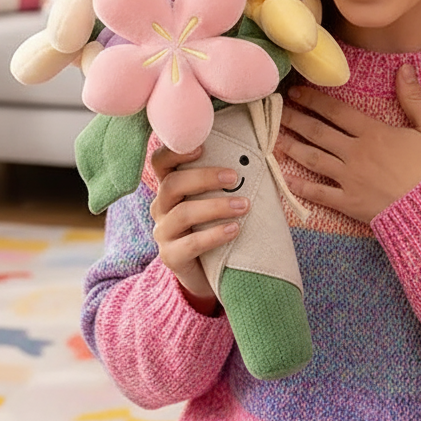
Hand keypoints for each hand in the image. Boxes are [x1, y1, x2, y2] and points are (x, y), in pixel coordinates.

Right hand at [148, 144, 248, 314]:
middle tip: (234, 177)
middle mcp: (161, 207)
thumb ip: (224, 180)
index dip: (175, 152)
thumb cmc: (217, 225)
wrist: (212, 273)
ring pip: (183, 213)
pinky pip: (190, 244)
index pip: (161, 162)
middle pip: (172, 184)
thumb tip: (259, 156)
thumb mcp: (216, 200)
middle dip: (204, 177)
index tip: (202, 147)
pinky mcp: (170, 257)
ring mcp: (163, 232)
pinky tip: (234, 229)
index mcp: (170, 187)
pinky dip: (214, 235)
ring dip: (216, 206)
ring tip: (244, 206)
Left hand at [276, 64, 420, 224]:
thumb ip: (414, 98)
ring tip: (274, 138)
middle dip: (295, 119)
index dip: (314, 100)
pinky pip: (320, 193)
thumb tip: (405, 67)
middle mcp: (356, 153)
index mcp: (374, 133)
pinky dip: (300, 186)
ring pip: (313, 159)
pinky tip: (285, 178)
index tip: (296, 93)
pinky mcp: (350, 203)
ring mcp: (350, 179)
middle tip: (276, 111)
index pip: (336, 111)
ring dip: (292, 147)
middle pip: (318, 132)